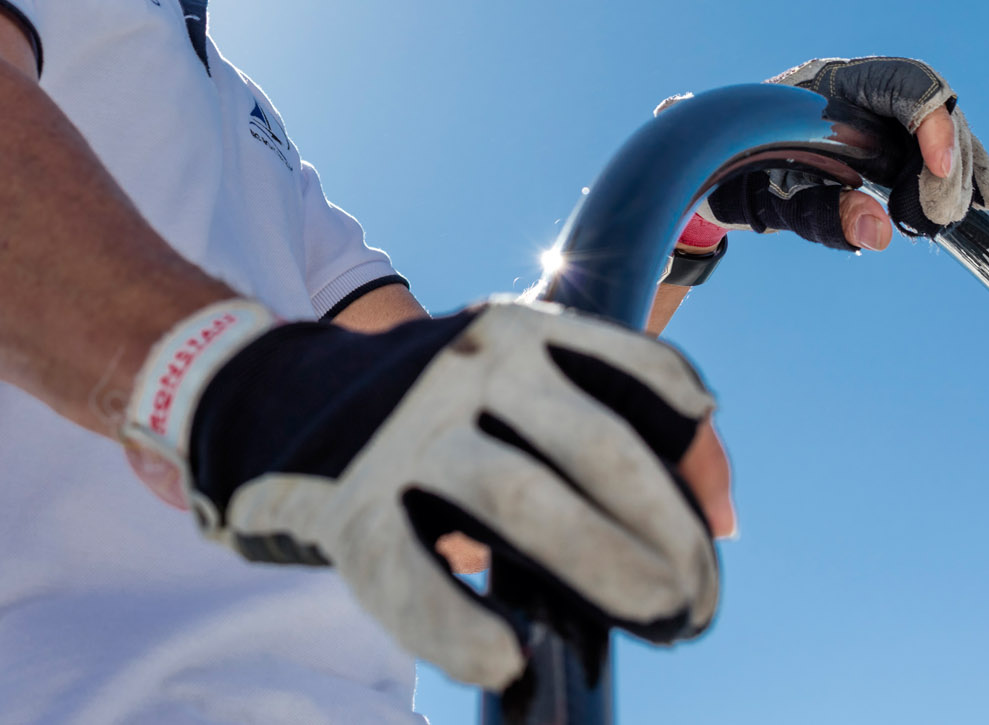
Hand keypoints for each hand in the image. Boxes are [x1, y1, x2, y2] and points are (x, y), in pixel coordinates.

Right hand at [179, 299, 721, 690]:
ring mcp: (403, 433)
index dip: (695, 452)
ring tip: (656, 615)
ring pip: (519, 500)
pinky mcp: (346, 502)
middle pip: (595, 445)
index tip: (722, 524)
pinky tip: (505, 658)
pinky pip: (414, 576)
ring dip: (602, 565)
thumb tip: (722, 512)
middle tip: (699, 597)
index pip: (636, 376)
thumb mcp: (511, 381)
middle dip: (667, 529)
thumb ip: (608, 418)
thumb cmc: (427, 408)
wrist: (266, 398)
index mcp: (517, 330)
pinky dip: (462, 628)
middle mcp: (466, 367)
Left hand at [661, 56, 988, 251]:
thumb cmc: (731, 173)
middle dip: (947, 165)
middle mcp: (864, 93)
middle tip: (931, 219)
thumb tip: (880, 234)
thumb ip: (820, 214)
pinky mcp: (888, 147)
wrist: (711, 168)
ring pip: (942, 135)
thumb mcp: (767, 197)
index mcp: (829, 84)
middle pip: (936, 111)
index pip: (904, 81)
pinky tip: (984, 200)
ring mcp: (879, 117)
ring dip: (952, 179)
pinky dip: (962, 176)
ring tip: (933, 222)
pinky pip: (936, 154)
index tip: (938, 168)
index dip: (933, 118)